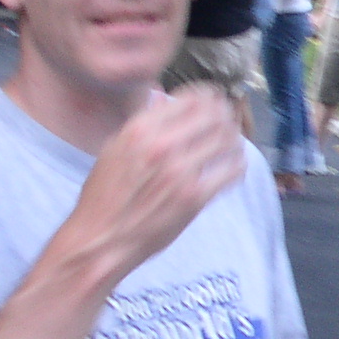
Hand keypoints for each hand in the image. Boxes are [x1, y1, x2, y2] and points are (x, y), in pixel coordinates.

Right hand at [66, 86, 244, 280]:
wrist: (100, 240)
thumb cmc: (104, 197)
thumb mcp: (115, 149)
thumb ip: (143, 125)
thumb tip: (167, 102)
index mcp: (140, 129)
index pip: (192, 98)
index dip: (210, 98)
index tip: (216, 102)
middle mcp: (162, 145)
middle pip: (216, 115)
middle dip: (226, 116)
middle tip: (229, 123)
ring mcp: (180, 171)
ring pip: (228, 139)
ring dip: (234, 140)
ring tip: (232, 145)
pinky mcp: (195, 197)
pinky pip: (232, 170)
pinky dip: (238, 165)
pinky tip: (232, 167)